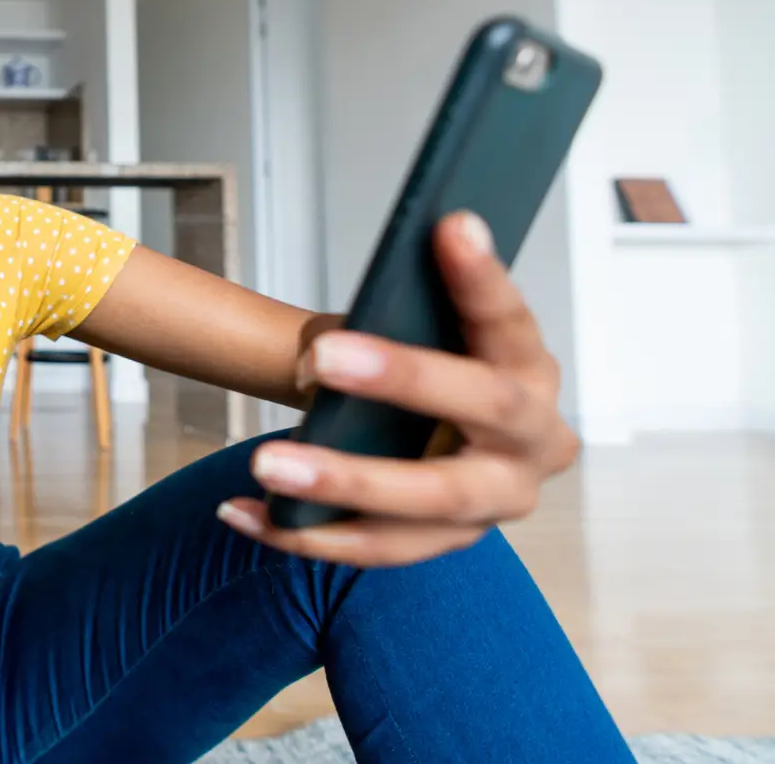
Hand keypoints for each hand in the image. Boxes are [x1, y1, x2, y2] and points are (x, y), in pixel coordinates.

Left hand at [217, 211, 578, 566]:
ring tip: (267, 463)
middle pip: (482, 408)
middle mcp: (534, 443)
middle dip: (402, 380)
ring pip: (423, 500)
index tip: (449, 224)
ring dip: (341, 482)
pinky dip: (301, 533)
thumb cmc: (433, 366)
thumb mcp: (428, 329)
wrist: (444, 441)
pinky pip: (371, 549)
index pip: (510, 318)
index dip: (480, 277)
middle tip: (319, 360)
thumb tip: (362, 308)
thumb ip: (409, 304)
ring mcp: (493, 504)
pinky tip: (240, 512)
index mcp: (532, 370)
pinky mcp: (442, 546)